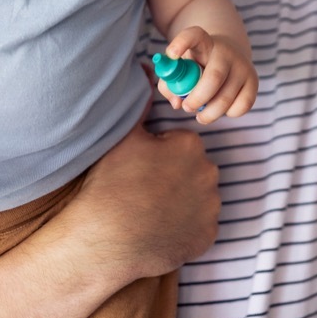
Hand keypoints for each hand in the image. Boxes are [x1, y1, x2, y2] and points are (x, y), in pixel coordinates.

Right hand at [51, 119, 220, 283]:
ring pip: (198, 197)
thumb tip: (149, 76)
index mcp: (191, 145)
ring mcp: (211, 207)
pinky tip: (161, 230)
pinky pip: (199, 226)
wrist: (105, 241)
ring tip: (151, 212)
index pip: (178, 144)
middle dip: (173, 177)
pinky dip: (184, 228)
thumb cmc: (111, 185)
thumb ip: (141, 106)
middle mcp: (209, 172)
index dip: (157, 156)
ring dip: (181, 202)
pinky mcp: (208, 236)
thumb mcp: (124, 137)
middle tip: (144, 191)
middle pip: (191, 170)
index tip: (140, 169)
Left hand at [160, 28, 257, 123]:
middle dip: (197, 99)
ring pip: (225, 99)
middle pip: (214, 77)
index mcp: (204, 43)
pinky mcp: (254, 81)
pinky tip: (221, 108)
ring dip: (209, 113)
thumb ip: (170, 84)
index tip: (171, 54)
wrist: (228, 55)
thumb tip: (178, 103)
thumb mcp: (181, 67)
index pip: (194, 36)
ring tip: (201, 114)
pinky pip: (241, 107)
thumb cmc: (198, 64)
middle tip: (187, 107)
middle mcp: (226, 52)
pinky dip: (228, 114)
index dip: (182, 43)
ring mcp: (242, 66)